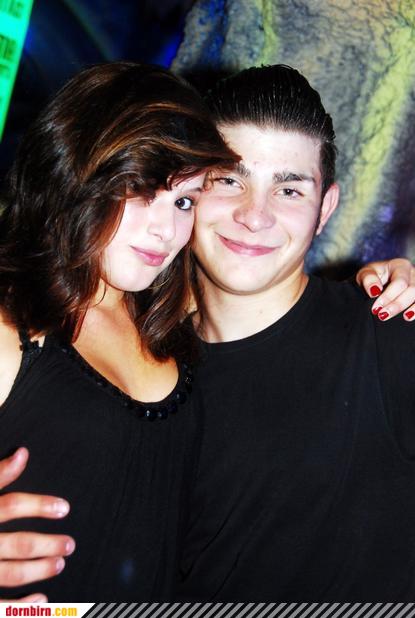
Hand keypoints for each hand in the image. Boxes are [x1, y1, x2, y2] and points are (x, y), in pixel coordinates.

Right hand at [0, 448, 74, 600]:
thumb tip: (23, 453)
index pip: (11, 506)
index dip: (40, 505)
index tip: (65, 508)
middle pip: (18, 545)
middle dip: (48, 545)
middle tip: (69, 544)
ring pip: (11, 573)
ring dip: (39, 570)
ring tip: (59, 564)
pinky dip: (20, 606)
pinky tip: (41, 598)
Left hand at [356, 258, 414, 320]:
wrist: (377, 283)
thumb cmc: (372, 277)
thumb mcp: (365, 274)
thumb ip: (368, 279)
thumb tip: (375, 291)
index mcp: (400, 266)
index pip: (399, 282)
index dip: (388, 296)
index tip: (375, 308)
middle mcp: (412, 273)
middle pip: (412, 290)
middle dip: (397, 304)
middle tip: (383, 315)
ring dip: (412, 309)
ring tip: (403, 317)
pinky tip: (409, 317)